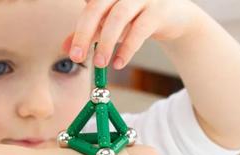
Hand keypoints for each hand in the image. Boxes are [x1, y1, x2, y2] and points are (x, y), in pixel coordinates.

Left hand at [63, 0, 198, 68]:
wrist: (173, 17)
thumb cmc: (135, 18)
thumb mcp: (109, 24)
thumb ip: (89, 33)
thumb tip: (66, 49)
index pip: (88, 6)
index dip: (78, 27)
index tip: (71, 50)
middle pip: (97, 6)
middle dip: (84, 33)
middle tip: (77, 58)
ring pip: (119, 16)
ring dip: (106, 43)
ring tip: (100, 63)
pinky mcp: (158, 10)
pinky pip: (140, 30)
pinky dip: (127, 48)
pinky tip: (119, 63)